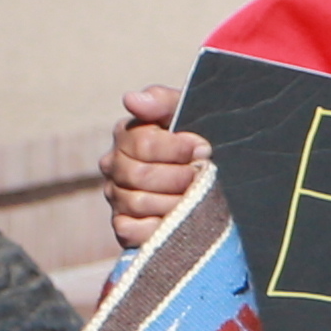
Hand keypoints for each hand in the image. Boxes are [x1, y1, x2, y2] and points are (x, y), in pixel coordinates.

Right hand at [103, 84, 213, 251]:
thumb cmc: (197, 139)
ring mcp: (116, 197)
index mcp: (126, 136)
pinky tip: (177, 220)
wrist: (217, 172)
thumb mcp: (185, 113)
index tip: (203, 149)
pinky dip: (156, 227)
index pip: (144, 145)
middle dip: (179, 177)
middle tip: (201, 175)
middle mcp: (114, 166)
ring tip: (195, 196)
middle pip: (140, 175)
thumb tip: (131, 99)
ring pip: (137, 203)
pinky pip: (130, 231)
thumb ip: (161, 101)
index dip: (178, 149)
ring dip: (174, 202)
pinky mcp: (123, 226)